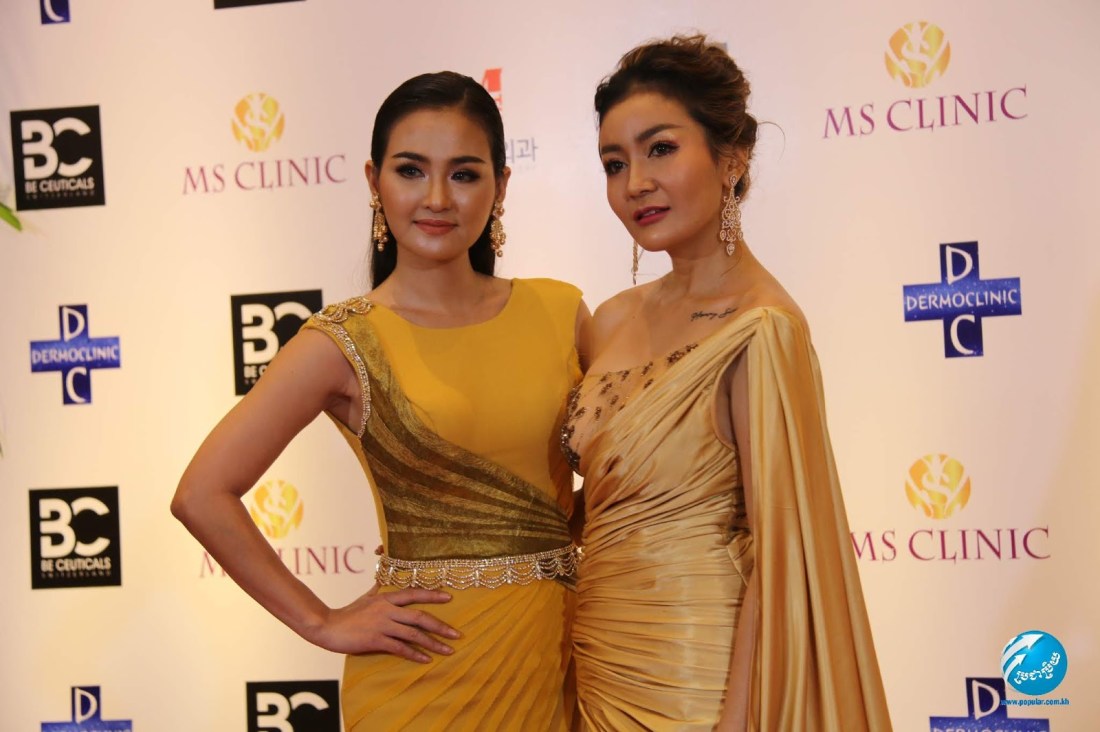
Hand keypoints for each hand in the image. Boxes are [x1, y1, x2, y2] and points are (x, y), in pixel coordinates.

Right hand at [310, 587, 459, 661]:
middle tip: (458, 634)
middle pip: (420, 616)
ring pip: (414, 634)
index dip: (432, 595)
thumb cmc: (347, 613)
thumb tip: (382, 580)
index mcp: (386, 598)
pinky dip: (415, 654)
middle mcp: (387, 610)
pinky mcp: (376, 640)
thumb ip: (377, 589)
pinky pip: (400, 648)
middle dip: (441, 626)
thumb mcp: (365, 597)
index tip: (449, 598)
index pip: (414, 593)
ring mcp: (382, 625)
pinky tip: (427, 660)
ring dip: (433, 643)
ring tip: (448, 650)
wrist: (327, 626)